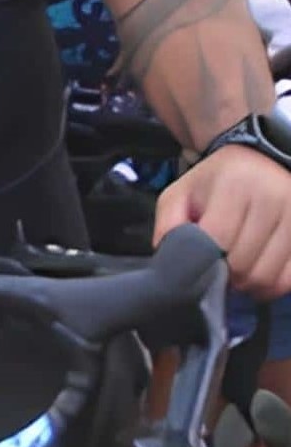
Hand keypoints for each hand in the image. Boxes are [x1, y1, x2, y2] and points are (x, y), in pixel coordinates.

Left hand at [159, 138, 290, 299]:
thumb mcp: (181, 193)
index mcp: (234, 186)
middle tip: (218, 272)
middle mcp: (272, 199)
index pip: (219, 240)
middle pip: (244, 264)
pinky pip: (290, 277)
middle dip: (226, 277)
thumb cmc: (215, 183)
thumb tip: (169, 258)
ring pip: (269, 276)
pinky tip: (258, 275)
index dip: (205, 262)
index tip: (199, 265)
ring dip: (248, 285)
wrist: (260, 161)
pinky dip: (272, 285)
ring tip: (236, 274)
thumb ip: (168, 224)